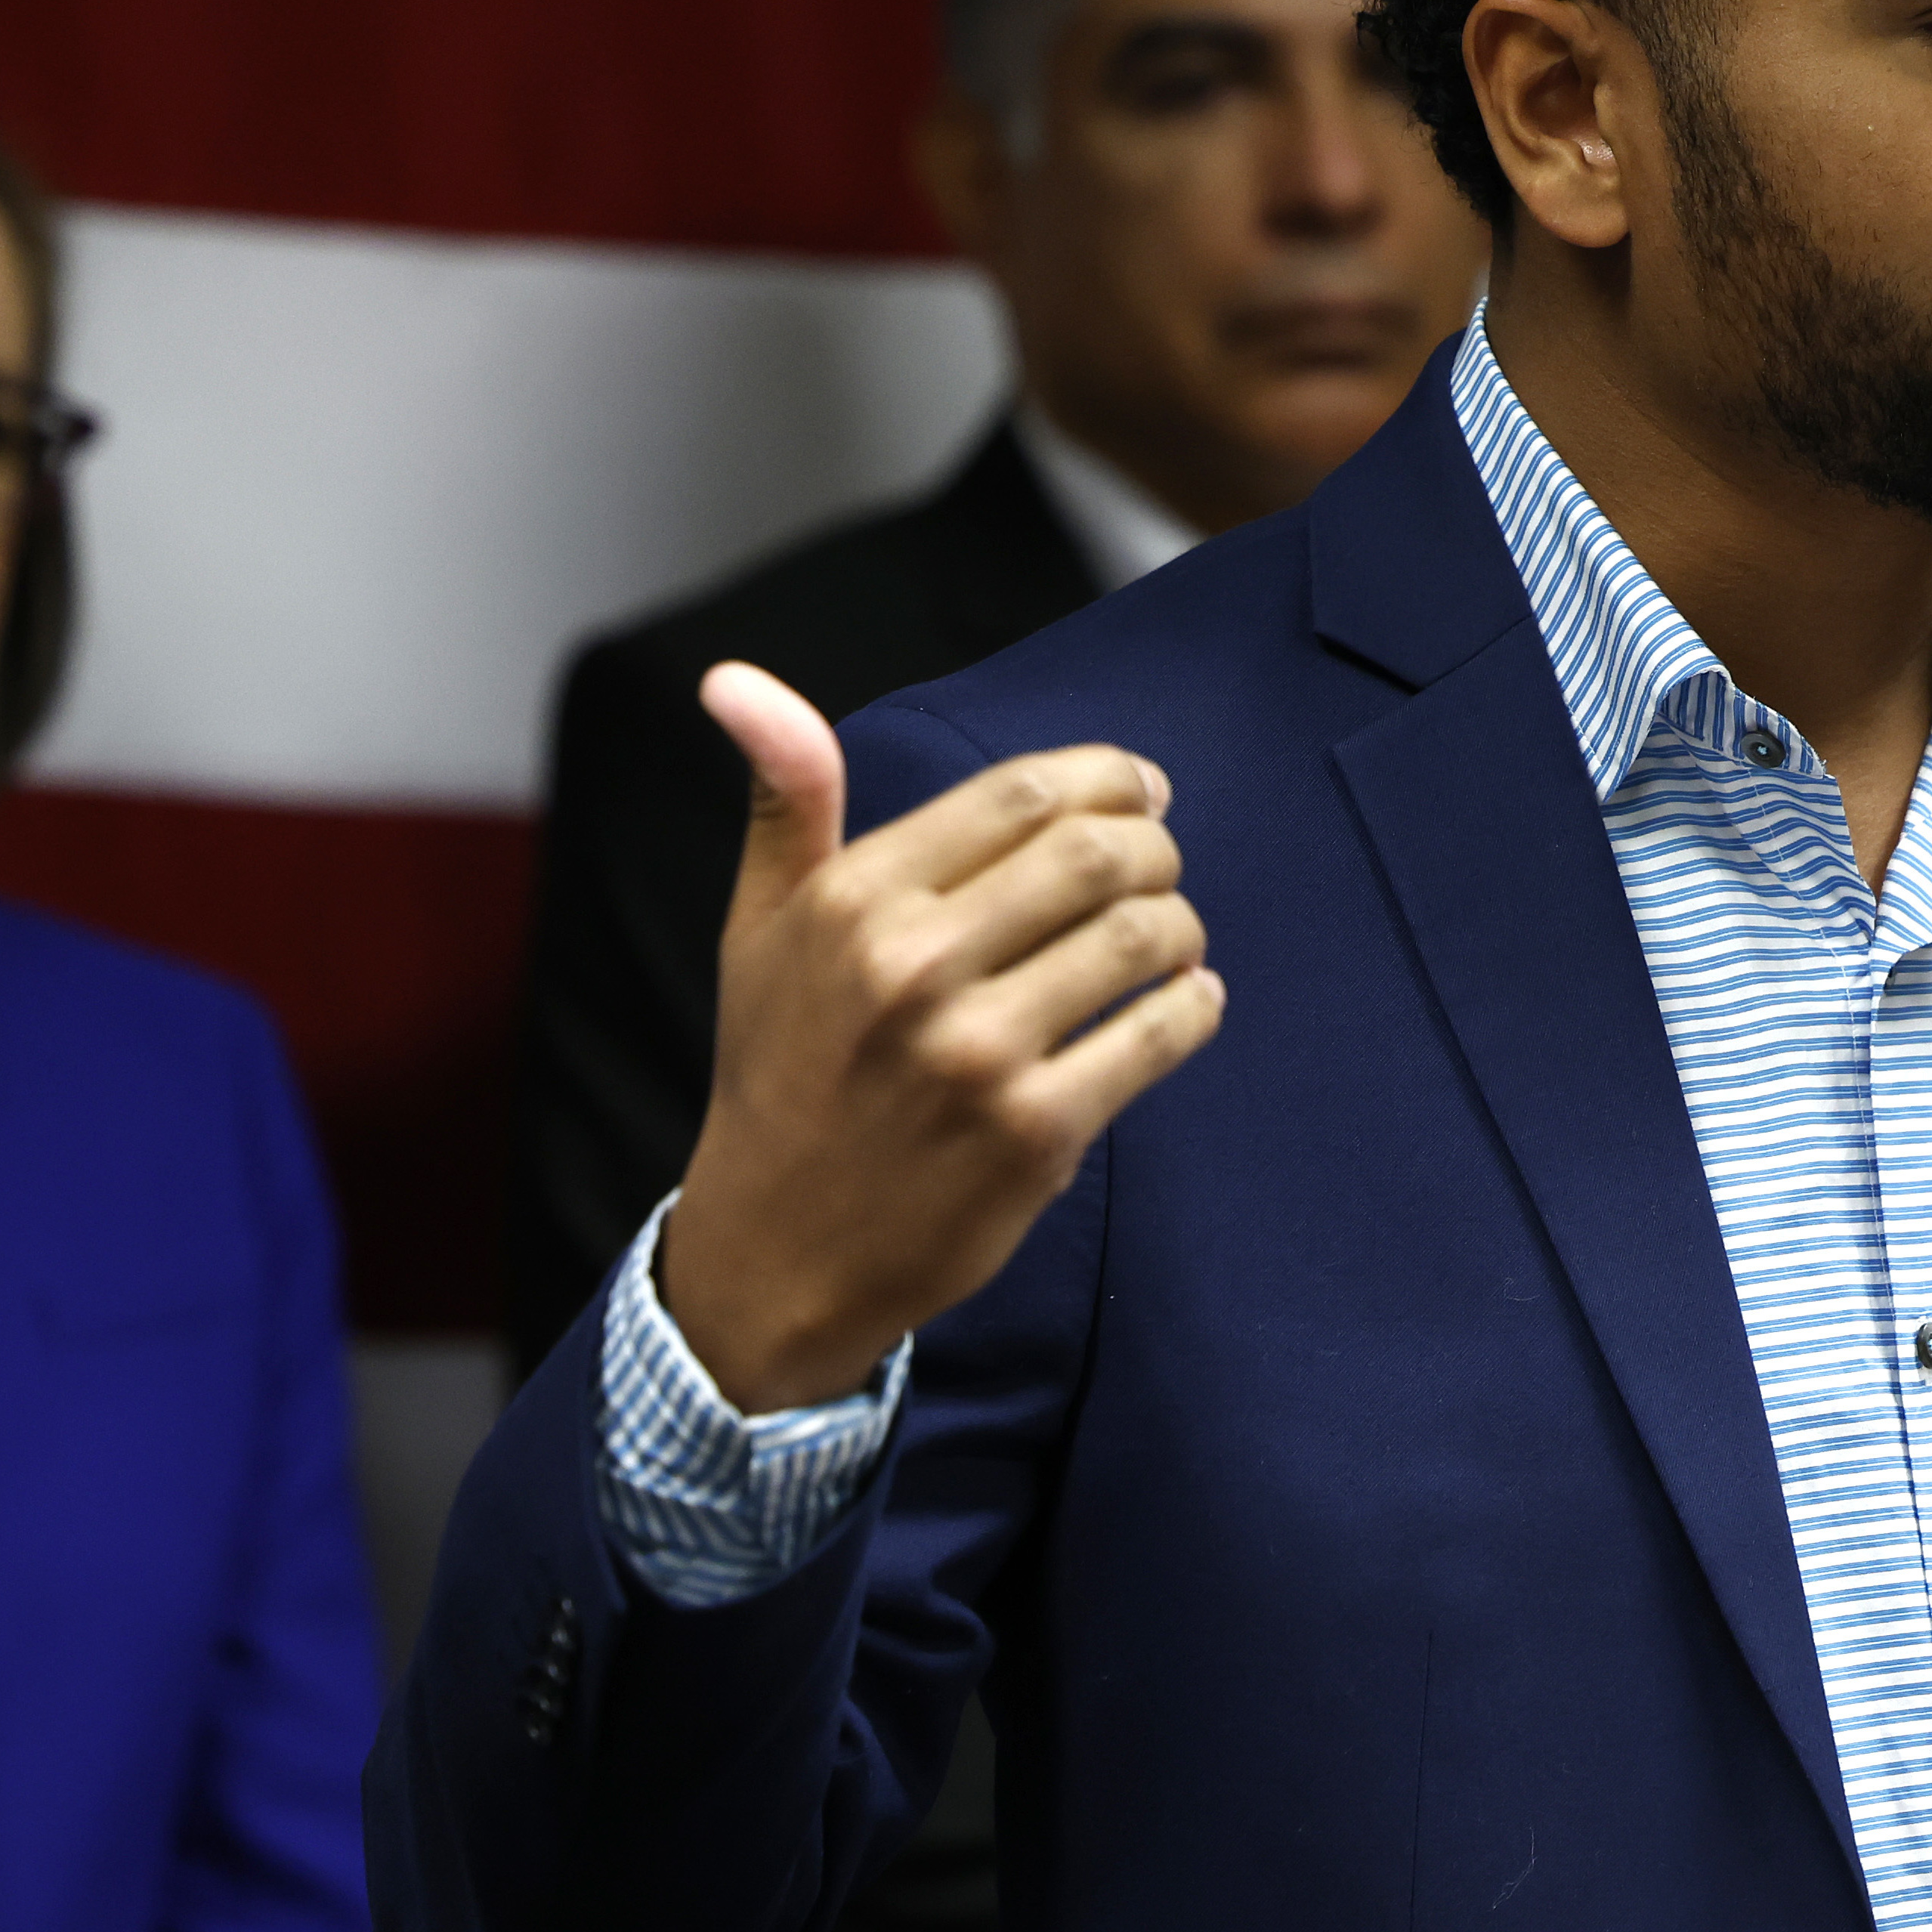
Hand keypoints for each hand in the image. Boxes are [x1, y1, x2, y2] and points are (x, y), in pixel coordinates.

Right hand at [659, 665, 1224, 1412]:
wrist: (777, 1252)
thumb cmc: (780, 1075)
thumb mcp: (760, 929)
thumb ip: (784, 798)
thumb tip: (737, 679)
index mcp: (854, 901)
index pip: (1022, 793)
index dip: (1108, 777)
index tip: (1141, 789)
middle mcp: (912, 968)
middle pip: (1097, 853)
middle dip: (1156, 844)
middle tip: (1164, 862)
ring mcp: (976, 1055)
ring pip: (1141, 938)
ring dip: (1181, 923)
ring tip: (1174, 934)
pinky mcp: (1033, 1135)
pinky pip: (1157, 1037)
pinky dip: (1194, 1007)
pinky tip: (1186, 1002)